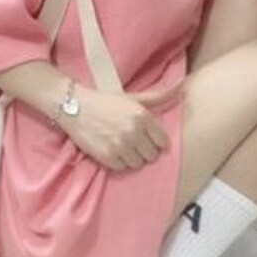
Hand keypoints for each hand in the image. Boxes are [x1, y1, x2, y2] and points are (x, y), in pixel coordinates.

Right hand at [57, 80, 184, 171]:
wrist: (74, 107)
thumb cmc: (106, 102)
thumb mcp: (133, 98)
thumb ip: (158, 97)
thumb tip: (182, 89)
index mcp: (142, 117)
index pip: (163, 142)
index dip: (156, 142)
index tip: (147, 139)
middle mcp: (133, 132)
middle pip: (151, 155)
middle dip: (144, 150)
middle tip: (133, 142)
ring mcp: (120, 146)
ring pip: (138, 164)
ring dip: (132, 157)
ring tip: (122, 146)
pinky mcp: (108, 157)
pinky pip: (123, 168)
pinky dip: (119, 162)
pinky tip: (112, 150)